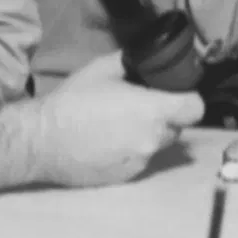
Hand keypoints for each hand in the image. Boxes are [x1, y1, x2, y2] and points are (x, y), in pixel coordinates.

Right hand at [30, 70, 202, 186]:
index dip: (188, 99)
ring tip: (117, 125)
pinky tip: (107, 143)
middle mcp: (153, 139)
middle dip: (164, 116)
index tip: (175, 94)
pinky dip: (131, 150)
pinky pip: (140, 160)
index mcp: (153, 110)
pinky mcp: (127, 177)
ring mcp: (141, 162)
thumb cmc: (73, 101)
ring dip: (147, 134)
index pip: (195, 108)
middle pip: (177, 127)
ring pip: (157, 144)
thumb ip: (132, 63)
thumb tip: (145, 60)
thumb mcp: (102, 69)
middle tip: (138, 106)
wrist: (42, 141)